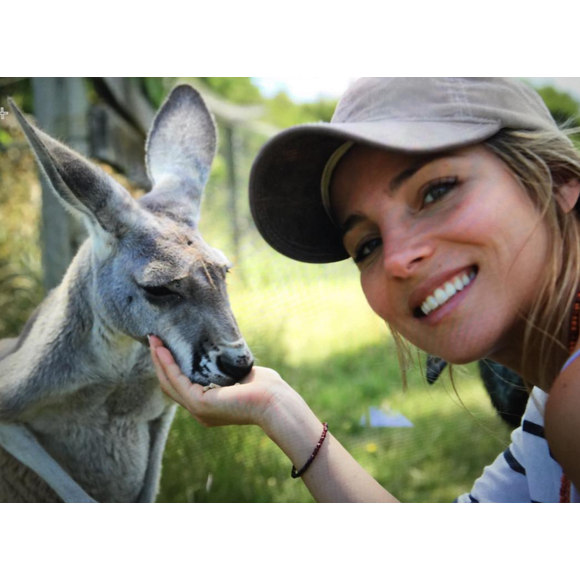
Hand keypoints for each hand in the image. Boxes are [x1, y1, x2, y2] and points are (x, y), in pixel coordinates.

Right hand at [148, 335, 294, 428]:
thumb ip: (227, 368)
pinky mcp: (200, 404)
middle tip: (153, 340)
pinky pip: (177, 381)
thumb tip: (222, 352)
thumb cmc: (266, 388)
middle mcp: (200, 411)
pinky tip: (163, 350)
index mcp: (209, 406)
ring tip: (153, 341)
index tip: (165, 346)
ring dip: (160, 360)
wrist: (275, 402)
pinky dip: (168, 364)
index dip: (170, 367)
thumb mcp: (240, 374)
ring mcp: (198, 410)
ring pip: (169, 382)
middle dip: (160, 361)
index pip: (182, 386)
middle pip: (170, 384)